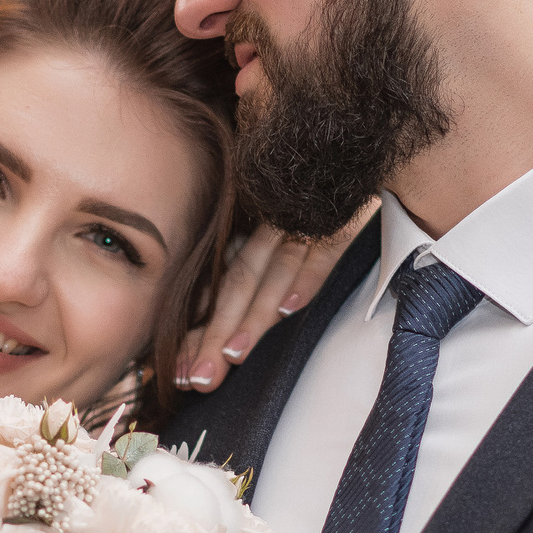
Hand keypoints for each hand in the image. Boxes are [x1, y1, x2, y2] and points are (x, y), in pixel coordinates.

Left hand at [177, 198, 379, 390]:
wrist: (347, 155)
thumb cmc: (314, 203)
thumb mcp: (276, 235)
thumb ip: (248, 272)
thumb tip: (210, 331)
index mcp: (252, 234)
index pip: (220, 288)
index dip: (201, 330)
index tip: (184, 374)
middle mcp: (270, 228)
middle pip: (238, 284)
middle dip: (217, 333)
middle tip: (201, 378)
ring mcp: (303, 221)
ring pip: (272, 270)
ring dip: (254, 314)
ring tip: (234, 353)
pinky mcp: (338, 215)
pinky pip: (323, 247)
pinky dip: (307, 275)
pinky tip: (290, 306)